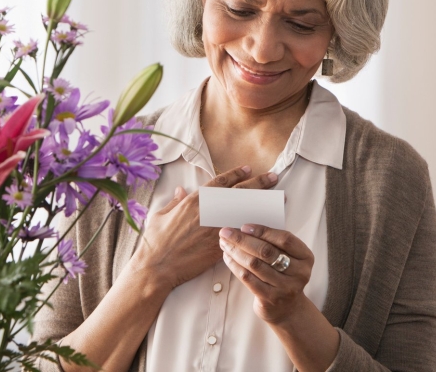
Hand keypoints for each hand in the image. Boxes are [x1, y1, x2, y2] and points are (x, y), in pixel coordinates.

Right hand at [133, 167, 277, 290]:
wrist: (158, 265)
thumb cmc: (155, 241)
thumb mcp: (160, 215)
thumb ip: (174, 201)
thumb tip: (181, 190)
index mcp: (194, 200)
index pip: (220, 182)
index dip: (235, 174)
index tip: (248, 169)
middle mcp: (209, 210)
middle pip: (239, 192)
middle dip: (258, 183)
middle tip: (273, 177)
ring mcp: (216, 228)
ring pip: (246, 211)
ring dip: (264, 203)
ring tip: (280, 199)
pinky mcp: (221, 244)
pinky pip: (244, 232)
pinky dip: (258, 226)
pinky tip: (270, 223)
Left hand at [219, 224, 314, 324]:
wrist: (287, 308)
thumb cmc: (283, 274)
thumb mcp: (287, 258)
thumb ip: (272, 243)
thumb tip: (243, 229)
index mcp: (305, 257)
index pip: (285, 239)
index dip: (263, 231)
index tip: (244, 226)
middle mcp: (299, 273)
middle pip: (267, 251)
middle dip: (242, 240)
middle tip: (226, 232)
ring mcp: (285, 287)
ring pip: (254, 264)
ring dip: (235, 251)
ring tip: (224, 243)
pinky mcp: (270, 298)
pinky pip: (248, 278)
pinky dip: (235, 265)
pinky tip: (227, 257)